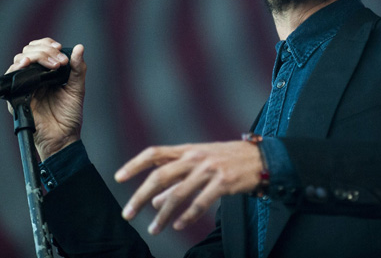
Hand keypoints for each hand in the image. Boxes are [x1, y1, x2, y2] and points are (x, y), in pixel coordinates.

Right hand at [8, 38, 85, 159]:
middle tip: (60, 62)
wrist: (63, 138)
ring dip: (34, 56)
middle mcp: (33, 78)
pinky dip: (16, 69)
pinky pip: (10, 79)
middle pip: (28, 51)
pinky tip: (26, 65)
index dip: (47, 44)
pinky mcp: (16, 98)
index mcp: (46, 73)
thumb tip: (79, 47)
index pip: (40, 49)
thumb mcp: (77, 89)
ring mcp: (23, 87)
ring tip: (51, 64)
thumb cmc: (69, 116)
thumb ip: (78, 69)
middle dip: (44, 51)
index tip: (59, 48)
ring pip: (19, 61)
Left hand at [114, 141, 263, 234]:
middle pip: (160, 176)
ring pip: (178, 194)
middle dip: (140, 196)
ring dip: (162, 215)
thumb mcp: (201, 163)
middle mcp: (195, 157)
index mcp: (187, 150)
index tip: (118, 177)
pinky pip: (200, 203)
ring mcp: (209, 169)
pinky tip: (179, 226)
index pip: (154, 153)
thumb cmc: (228, 160)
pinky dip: (187, 217)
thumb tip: (155, 200)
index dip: (134, 164)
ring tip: (154, 229)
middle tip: (128, 213)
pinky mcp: (223, 182)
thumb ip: (177, 179)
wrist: (262, 159)